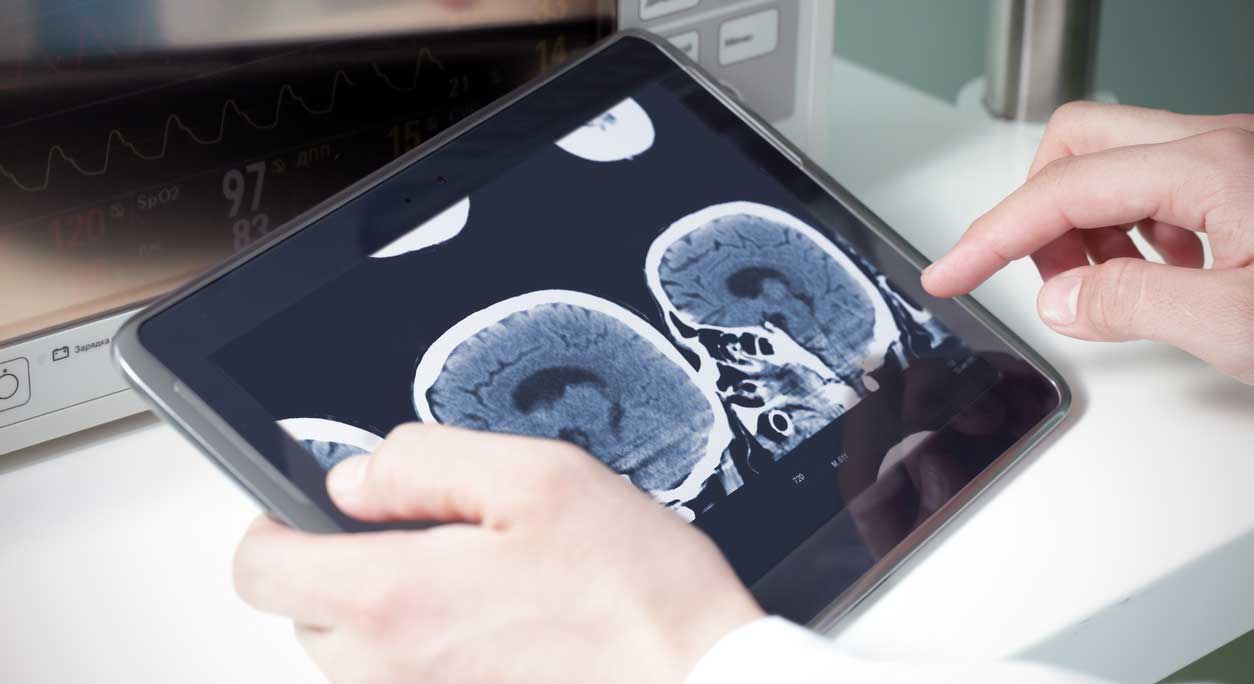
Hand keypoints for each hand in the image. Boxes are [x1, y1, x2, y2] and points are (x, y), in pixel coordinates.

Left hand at [233, 424, 763, 683]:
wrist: (696, 681)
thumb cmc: (631, 592)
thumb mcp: (535, 477)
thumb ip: (422, 462)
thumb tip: (354, 477)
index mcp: (394, 599)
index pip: (259, 569)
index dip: (276, 522)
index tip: (317, 504)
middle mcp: (389, 671)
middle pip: (302, 610)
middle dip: (343, 560)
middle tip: (428, 532)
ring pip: (352, 648)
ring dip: (387, 603)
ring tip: (477, 575)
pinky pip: (403, 678)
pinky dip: (426, 643)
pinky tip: (496, 617)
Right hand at [921, 102, 1253, 382]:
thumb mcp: (1238, 323)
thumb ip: (1136, 305)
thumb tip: (1061, 299)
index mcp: (1213, 167)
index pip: (1063, 191)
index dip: (993, 237)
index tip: (949, 273)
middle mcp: (1221, 145)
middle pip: (1078, 145)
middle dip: (1040, 214)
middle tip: (1049, 281)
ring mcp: (1236, 157)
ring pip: (1116, 166)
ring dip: (1089, 228)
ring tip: (1110, 289)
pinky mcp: (1247, 179)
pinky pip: (1159, 185)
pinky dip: (1132, 231)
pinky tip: (1159, 276)